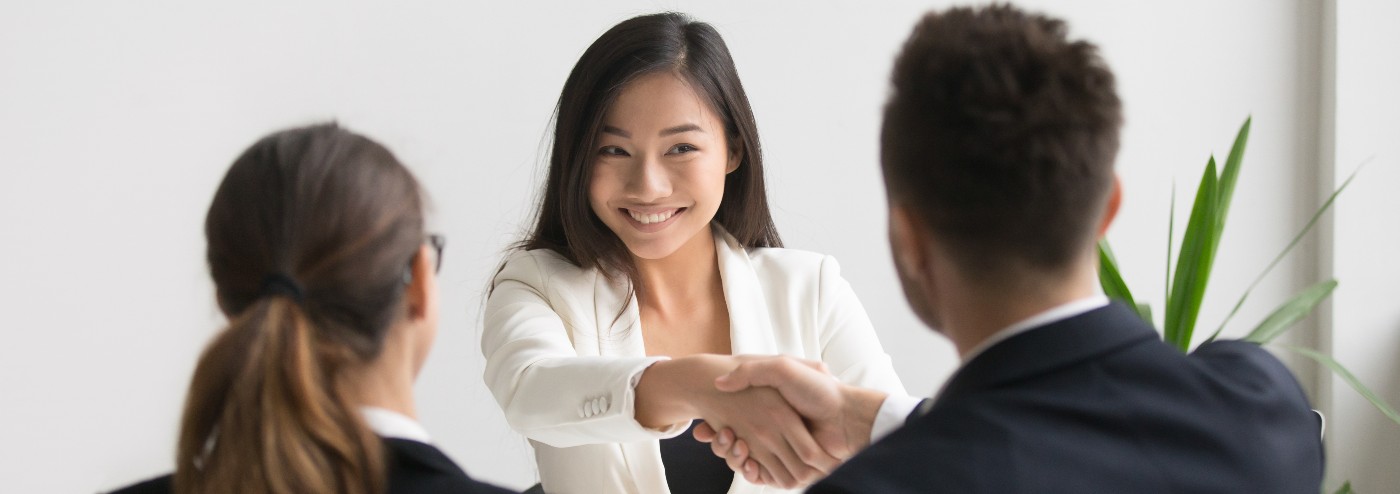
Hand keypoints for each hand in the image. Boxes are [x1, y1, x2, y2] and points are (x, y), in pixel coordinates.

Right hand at [633, 355, 839, 487]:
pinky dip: (750, 472)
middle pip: (735, 442)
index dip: (718, 427)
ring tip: (728, 447)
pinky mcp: (789, 467)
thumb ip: (750, 372)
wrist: (847, 417)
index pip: (732, 421)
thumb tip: (721, 383)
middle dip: (721, 443)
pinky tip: (746, 463)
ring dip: (733, 457)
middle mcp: (773, 430)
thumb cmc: (818, 391)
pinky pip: (762, 474)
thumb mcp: (781, 368)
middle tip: (710, 436)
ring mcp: (781, 448)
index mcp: (770, 409)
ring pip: (745, 459)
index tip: (705, 427)